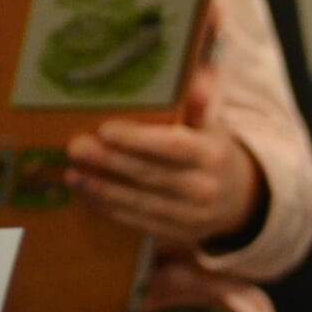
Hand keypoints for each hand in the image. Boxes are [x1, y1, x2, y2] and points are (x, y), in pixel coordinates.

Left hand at [63, 66, 262, 247]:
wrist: (240, 200)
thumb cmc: (213, 152)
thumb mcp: (213, 126)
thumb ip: (200, 103)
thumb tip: (198, 77)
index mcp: (212, 155)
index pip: (171, 146)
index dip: (137, 140)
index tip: (105, 129)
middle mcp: (202, 188)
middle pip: (148, 174)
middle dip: (108, 162)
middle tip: (76, 147)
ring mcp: (189, 216)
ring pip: (138, 202)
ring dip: (100, 189)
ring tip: (71, 174)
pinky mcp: (175, 234)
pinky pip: (136, 222)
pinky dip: (108, 209)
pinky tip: (85, 195)